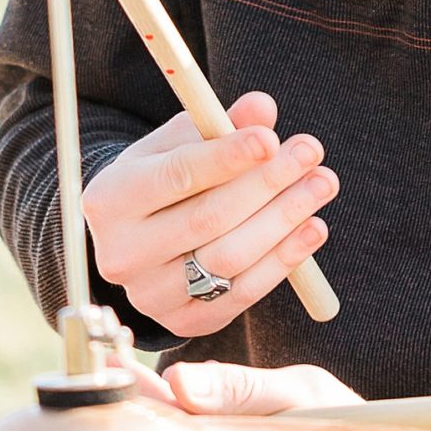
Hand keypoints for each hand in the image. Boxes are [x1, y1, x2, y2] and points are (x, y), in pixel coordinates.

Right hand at [84, 94, 336, 339]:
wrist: (137, 242)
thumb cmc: (162, 181)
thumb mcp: (177, 145)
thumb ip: (217, 125)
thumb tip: (262, 108)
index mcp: (109, 199)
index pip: (176, 176)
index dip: (227, 158)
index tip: (272, 139)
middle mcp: (122, 253)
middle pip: (207, 219)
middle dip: (267, 184)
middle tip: (311, 154)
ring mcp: (149, 295)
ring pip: (229, 258)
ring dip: (284, 220)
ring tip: (320, 185)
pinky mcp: (183, 321)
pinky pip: (242, 293)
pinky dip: (284, 261)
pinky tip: (313, 229)